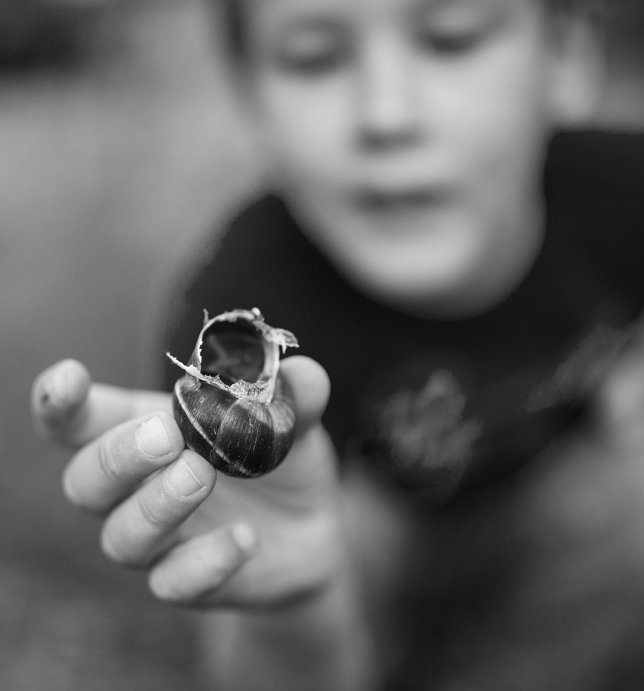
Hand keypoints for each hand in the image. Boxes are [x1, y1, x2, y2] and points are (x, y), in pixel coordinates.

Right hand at [31, 356, 341, 609]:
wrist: (309, 526)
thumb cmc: (280, 458)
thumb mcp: (293, 420)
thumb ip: (294, 394)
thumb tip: (300, 371)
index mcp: (145, 431)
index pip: (78, 420)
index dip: (60, 402)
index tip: (69, 380)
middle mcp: (138, 488)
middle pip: (85, 480)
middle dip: (118, 456)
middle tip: (167, 436)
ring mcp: (161, 540)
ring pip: (121, 537)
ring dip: (156, 506)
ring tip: (203, 475)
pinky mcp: (189, 581)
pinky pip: (175, 584)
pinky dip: (206, 562)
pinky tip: (246, 538)